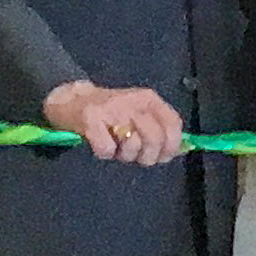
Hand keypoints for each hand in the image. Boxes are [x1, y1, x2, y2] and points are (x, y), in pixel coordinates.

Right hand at [43, 80, 186, 165]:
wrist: (72, 99)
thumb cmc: (111, 112)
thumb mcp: (140, 114)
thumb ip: (160, 129)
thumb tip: (183, 149)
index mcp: (149, 99)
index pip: (173, 125)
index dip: (171, 147)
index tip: (161, 156)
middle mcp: (134, 101)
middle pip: (155, 139)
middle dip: (147, 156)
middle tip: (135, 155)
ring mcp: (112, 109)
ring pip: (132, 146)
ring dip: (124, 155)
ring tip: (116, 145)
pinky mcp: (91, 119)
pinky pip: (106, 150)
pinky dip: (104, 153)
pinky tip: (100, 143)